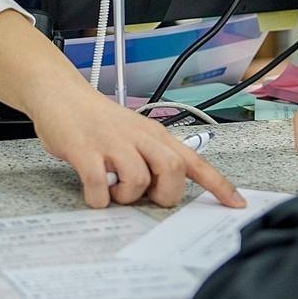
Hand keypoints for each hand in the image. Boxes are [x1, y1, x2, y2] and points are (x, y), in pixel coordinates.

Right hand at [30, 86, 245, 209]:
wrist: (60, 93)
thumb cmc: (98, 120)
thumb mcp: (134, 133)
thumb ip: (153, 156)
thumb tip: (167, 189)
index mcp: (155, 134)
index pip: (194, 161)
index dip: (218, 184)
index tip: (236, 205)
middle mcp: (138, 137)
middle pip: (172, 170)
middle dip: (163, 194)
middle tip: (145, 196)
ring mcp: (111, 143)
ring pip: (138, 180)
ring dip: (126, 196)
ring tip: (112, 188)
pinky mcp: (84, 150)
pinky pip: (99, 185)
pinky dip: (98, 198)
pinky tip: (93, 192)